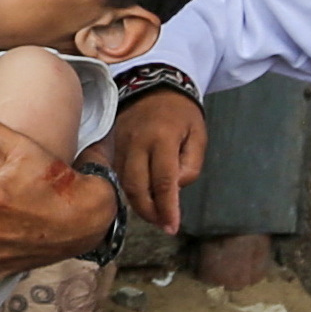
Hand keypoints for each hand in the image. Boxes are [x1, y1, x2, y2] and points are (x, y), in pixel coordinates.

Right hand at [101, 91, 203, 239]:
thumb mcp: (198, 135)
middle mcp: (137, 144)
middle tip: (164, 225)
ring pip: (125, 185)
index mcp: (162, 139)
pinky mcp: (113, 147)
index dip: (167, 208)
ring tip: (156, 215)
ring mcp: (121, 146)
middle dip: (150, 212)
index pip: (163, 182)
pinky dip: (131, 191)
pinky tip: (143, 198)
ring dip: (139, 204)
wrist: (151, 84)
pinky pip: (119, 176)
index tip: (173, 227)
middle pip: (137, 188)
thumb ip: (191, 165)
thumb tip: (175, 189)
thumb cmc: (181, 113)